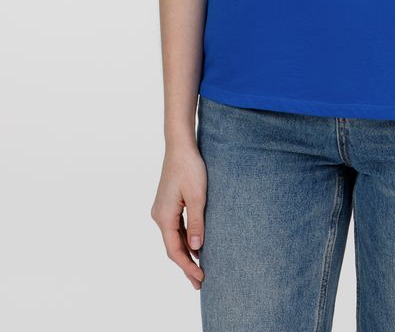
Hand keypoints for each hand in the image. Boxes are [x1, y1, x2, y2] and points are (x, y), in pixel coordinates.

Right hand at [150, 142, 206, 289]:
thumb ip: (196, 223)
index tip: (201, 278)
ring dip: (186, 253)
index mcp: (164, 217)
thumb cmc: (190, 168)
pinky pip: (175, 228)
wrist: (180, 146)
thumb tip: (196, 248)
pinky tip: (196, 246)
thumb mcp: (198, 196)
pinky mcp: (167, 203)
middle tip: (200, 282)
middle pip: (172, 247)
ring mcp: (162, 210)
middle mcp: (159, 216)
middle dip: (186, 265)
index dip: (187, 266)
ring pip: (174, 238)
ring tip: (199, 269)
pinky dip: (185, 239)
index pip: (175, 250)